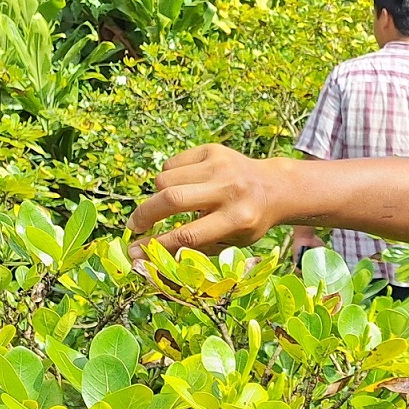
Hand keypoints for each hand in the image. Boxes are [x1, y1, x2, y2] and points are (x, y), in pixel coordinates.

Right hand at [128, 144, 283, 256]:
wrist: (273, 187)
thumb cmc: (246, 221)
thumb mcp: (230, 241)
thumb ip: (193, 249)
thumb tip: (144, 257)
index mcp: (238, 219)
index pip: (189, 235)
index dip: (158, 244)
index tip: (134, 251)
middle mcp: (230, 190)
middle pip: (172, 199)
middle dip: (145, 215)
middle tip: (135, 226)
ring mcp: (221, 166)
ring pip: (165, 180)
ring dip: (159, 195)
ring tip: (173, 203)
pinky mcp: (212, 150)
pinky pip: (171, 164)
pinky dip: (169, 178)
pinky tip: (186, 185)